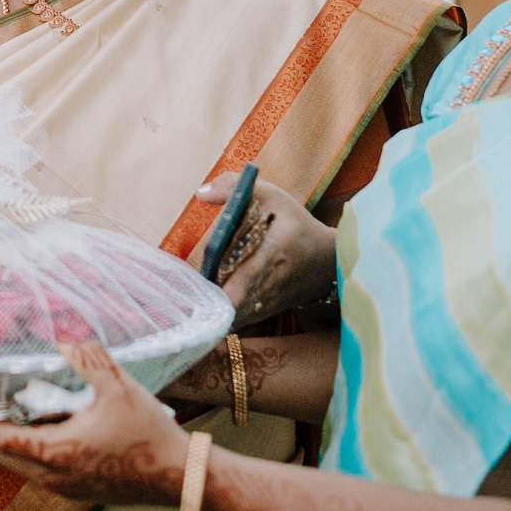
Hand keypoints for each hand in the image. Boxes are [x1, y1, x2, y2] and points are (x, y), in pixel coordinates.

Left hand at [0, 342, 191, 505]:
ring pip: (16, 465)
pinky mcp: (76, 490)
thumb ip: (87, 358)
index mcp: (54, 452)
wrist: (179, 478)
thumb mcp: (117, 387)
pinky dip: (25, 448)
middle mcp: (52, 476)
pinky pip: (37, 470)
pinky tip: (36, 428)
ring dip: (2, 441)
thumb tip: (63, 335)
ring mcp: (63, 487)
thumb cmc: (149, 435)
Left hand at [196, 177, 338, 323]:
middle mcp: (268, 285)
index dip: (219, 290)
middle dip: (204, 303)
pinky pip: (236, 321)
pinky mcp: (263, 313)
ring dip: (210, 311)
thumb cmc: (296, 225)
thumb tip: (201, 194)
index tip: (195, 287)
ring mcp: (266, 304)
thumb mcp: (272, 197)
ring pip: (230, 318)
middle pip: (229, 305)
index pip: (243, 280)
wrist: (327, 261)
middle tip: (182, 295)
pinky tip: (206, 303)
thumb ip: (235, 188)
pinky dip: (219, 316)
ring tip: (191, 300)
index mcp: (270, 254)